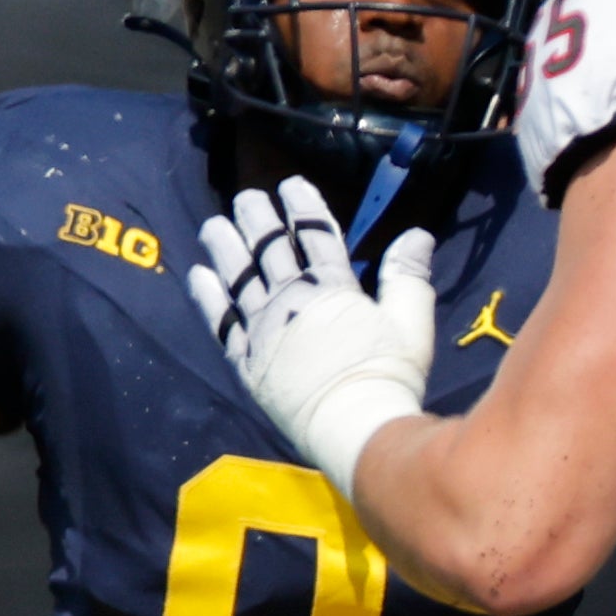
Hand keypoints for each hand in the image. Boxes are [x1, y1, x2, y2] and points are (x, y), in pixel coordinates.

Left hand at [190, 177, 434, 498]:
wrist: (356, 430)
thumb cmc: (389, 377)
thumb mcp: (411, 323)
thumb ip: (408, 276)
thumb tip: (416, 233)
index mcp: (333, 289)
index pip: (315, 235)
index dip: (303, 206)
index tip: (290, 185)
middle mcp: (292, 301)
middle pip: (270, 249)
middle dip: (258, 219)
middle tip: (246, 199)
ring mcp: (265, 330)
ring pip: (239, 278)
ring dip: (226, 248)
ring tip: (213, 226)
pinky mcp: (249, 361)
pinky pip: (222, 323)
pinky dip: (209, 298)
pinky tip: (199, 276)